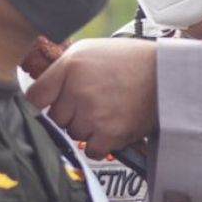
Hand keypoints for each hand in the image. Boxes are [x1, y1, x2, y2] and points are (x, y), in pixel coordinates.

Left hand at [25, 38, 157, 158]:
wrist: (166, 74)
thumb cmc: (129, 61)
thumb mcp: (89, 50)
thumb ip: (62, 69)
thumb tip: (41, 90)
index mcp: (69, 67)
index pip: (34, 97)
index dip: (42, 102)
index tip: (50, 104)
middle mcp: (78, 91)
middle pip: (55, 119)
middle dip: (70, 114)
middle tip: (91, 102)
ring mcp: (93, 115)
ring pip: (74, 135)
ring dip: (86, 128)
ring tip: (107, 110)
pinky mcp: (110, 134)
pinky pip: (91, 150)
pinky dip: (100, 144)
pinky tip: (111, 127)